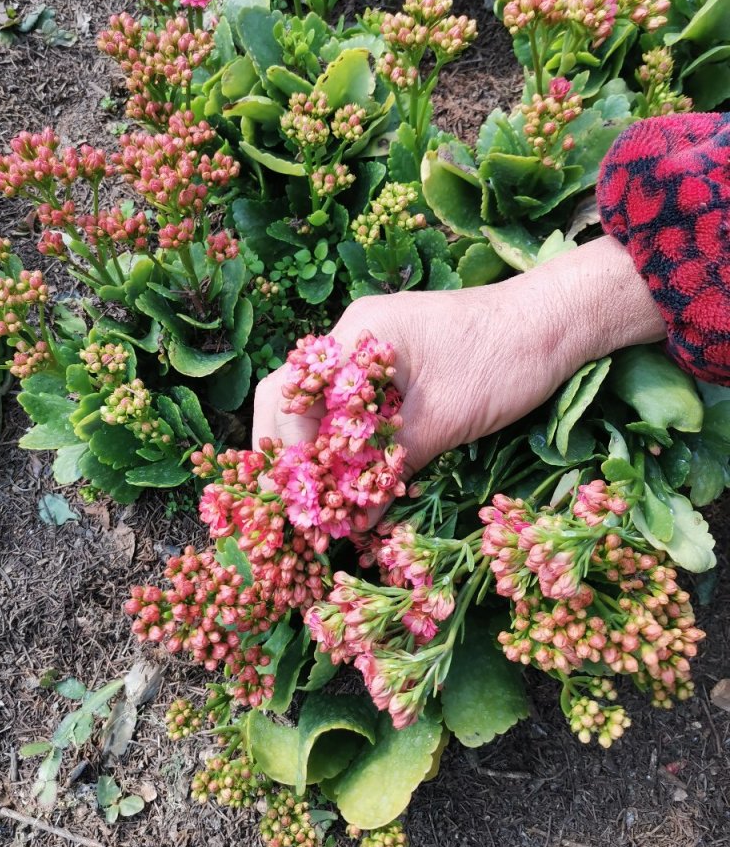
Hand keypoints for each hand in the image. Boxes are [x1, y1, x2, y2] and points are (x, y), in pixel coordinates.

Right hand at [252, 235, 664, 484]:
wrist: (556, 324)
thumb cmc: (503, 361)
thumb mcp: (443, 421)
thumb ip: (391, 467)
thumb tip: (353, 522)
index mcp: (357, 336)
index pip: (293, 396)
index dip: (291, 453)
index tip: (302, 500)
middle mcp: (354, 337)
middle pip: (293, 396)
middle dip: (290, 451)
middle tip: (299, 503)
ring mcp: (373, 349)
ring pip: (322, 403)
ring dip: (319, 449)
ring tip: (324, 499)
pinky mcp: (397, 367)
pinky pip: (356, 405)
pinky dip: (350, 441)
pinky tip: (357, 478)